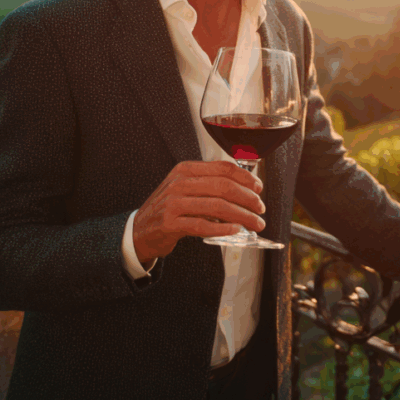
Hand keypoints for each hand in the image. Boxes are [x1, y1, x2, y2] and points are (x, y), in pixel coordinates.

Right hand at [132, 160, 265, 261]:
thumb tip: (247, 189)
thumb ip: (210, 184)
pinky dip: (222, 228)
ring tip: (255, 224)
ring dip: (242, 216)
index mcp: (186, 170)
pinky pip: (202, 225)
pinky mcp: (170, 223)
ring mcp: (173, 203)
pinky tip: (235, 230)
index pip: (223, 168)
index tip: (259, 188)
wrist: (139, 230)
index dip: (245, 178)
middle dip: (248, 199)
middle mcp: (179, 183)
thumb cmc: (170, 209)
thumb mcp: (186, 188)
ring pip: (217, 206)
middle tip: (260, 210)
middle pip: (224, 187)